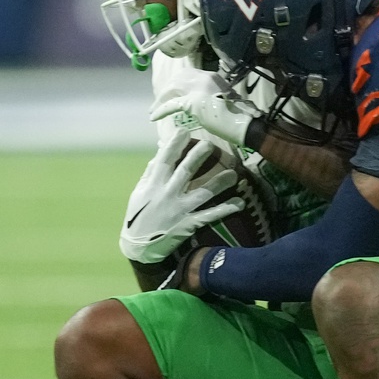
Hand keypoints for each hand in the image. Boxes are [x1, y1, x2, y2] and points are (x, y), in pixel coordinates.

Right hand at [137, 135, 244, 261]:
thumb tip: (159, 155)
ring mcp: (179, 210)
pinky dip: (225, 209)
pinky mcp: (188, 224)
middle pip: (185, 172)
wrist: (139, 247)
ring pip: (202, 193)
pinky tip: (240, 203)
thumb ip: (150, 173)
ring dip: (219, 183)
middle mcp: (167, 194)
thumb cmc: (138, 216)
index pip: (164, 159)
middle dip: (198, 156)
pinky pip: (210, 215)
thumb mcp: (138, 193)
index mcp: (153, 184)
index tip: (183, 130)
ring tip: (233, 174)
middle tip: (210, 144)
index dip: (174, 144)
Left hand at [152, 86, 259, 148]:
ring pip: (171, 89)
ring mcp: (196, 89)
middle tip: (160, 100)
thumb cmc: (238, 114)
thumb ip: (215, 96)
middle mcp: (203, 78)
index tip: (173, 91)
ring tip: (153, 109)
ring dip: (161, 99)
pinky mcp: (191, 102)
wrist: (243, 121)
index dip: (179, 83)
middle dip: (167, 89)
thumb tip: (206, 102)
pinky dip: (161, 110)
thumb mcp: (226, 98)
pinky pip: (171, 105)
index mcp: (213, 76)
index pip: (190, 75)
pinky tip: (154, 116)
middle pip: (177, 79)